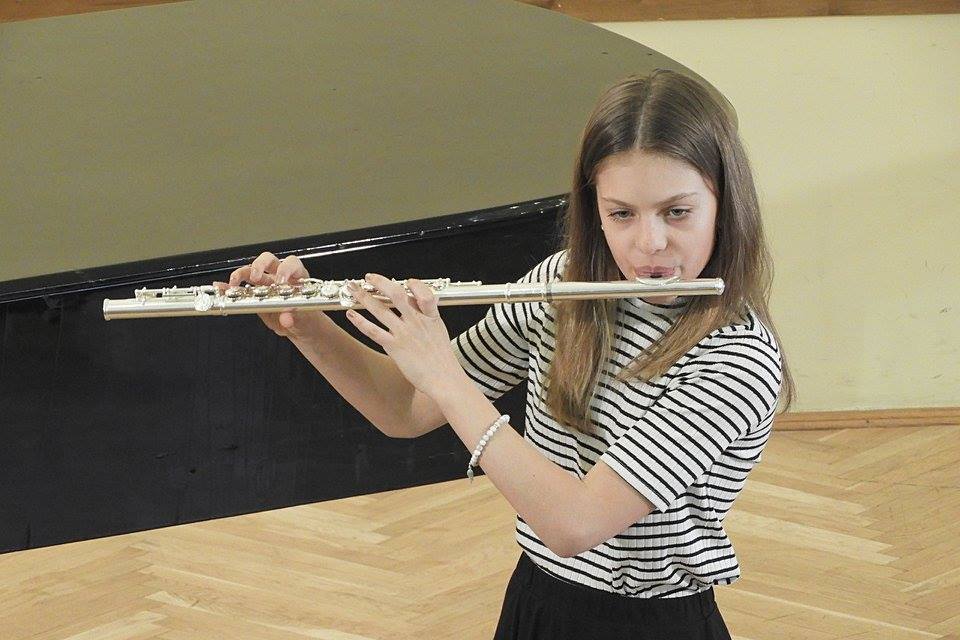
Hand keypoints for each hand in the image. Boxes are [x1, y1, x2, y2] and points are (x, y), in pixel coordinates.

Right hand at [214, 251, 327, 340]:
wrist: (300, 328)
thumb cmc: (305, 319)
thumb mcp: (303, 321)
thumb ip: (296, 318)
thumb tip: (287, 318)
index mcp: (297, 278)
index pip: (292, 264)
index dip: (286, 269)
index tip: (280, 281)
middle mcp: (280, 276)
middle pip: (268, 260)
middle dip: (260, 265)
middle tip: (256, 277)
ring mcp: (266, 283)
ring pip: (251, 270)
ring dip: (240, 274)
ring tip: (234, 283)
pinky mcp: (254, 293)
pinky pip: (239, 286)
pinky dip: (228, 287)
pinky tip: (221, 288)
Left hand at [345, 273, 464, 395]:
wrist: (443, 379)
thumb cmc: (442, 359)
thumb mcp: (440, 331)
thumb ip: (428, 316)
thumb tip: (420, 304)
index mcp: (430, 316)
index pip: (422, 291)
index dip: (413, 283)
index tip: (405, 281)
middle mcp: (416, 321)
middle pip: (396, 294)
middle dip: (379, 282)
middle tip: (368, 277)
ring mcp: (404, 333)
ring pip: (380, 309)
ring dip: (364, 297)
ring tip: (353, 289)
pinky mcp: (394, 346)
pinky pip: (373, 330)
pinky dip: (360, 321)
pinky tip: (351, 315)